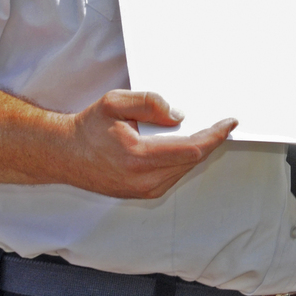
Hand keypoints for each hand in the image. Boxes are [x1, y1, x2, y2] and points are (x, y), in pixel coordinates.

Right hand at [66, 90, 235, 198]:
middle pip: (192, 160)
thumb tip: (178, 116)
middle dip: (209, 140)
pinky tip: (182, 144)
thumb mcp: (115, 102)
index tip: (229, 123)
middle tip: (219, 122)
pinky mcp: (142, 193)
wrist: (65, 154)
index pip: (191, 149)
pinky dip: (183, 159)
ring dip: (196, 150)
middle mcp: (143, 181)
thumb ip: (150, 103)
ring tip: (201, 130)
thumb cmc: (88, 128)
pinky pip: (173, 174)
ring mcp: (143, 191)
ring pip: (185, 169)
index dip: (214, 136)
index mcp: (138, 158)